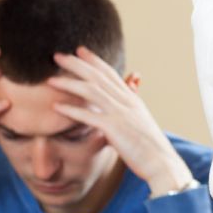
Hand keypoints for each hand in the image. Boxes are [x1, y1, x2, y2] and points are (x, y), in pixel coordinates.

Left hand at [46, 46, 194, 195]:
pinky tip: (55, 107)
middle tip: (57, 56)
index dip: (94, 60)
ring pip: (91, 91)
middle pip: (97, 76)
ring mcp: (120, 113)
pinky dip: (71, 110)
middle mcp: (126, 101)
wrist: (161, 162)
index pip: (110, 73)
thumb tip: (122, 102)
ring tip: (50, 80)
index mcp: (131, 99)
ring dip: (69, 83)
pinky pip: (88, 116)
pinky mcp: (114, 129)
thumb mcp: (141, 121)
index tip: (79, 50)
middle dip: (76, 64)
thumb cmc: (150, 146)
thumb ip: (129, 109)